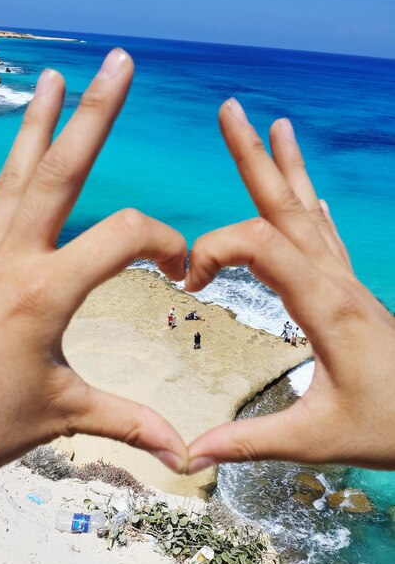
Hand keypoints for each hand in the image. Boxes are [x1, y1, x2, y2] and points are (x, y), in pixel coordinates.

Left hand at [0, 49, 187, 519]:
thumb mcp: (68, 415)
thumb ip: (132, 423)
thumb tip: (184, 453)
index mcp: (46, 293)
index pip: (124, 238)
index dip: (165, 245)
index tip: (182, 271)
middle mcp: (12, 262)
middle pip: (62, 173)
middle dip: (94, 115)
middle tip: (116, 66)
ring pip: (14, 180)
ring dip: (36, 128)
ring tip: (50, 80)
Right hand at [186, 99, 394, 472]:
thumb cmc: (391, 428)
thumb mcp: (316, 440)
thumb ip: (248, 443)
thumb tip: (189, 454)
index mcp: (323, 304)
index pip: (259, 243)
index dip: (214, 249)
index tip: (189, 283)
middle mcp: (336, 280)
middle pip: (286, 204)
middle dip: (253, 155)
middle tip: (231, 109)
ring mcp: (348, 282)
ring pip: (309, 211)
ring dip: (286, 168)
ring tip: (276, 125)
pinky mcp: (353, 292)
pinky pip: (329, 237)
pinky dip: (313, 206)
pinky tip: (313, 192)